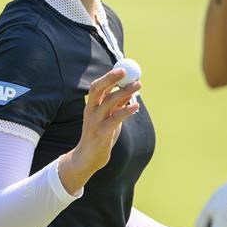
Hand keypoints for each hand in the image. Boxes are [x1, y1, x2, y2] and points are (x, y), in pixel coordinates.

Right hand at [58, 68, 139, 193]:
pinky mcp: (102, 133)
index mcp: (91, 106)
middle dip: (111, 78)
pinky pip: (115, 118)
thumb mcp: (108, 117)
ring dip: (125, 91)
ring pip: (109, 101)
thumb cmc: (100, 135)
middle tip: (126, 71)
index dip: (110, 76)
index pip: (98, 86)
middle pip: (98, 89)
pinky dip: (126, 110)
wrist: (88, 158)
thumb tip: (129, 89)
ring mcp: (95, 121)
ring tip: (139, 85)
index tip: (123, 68)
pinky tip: (136, 106)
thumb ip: (116, 104)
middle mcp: (90, 111)